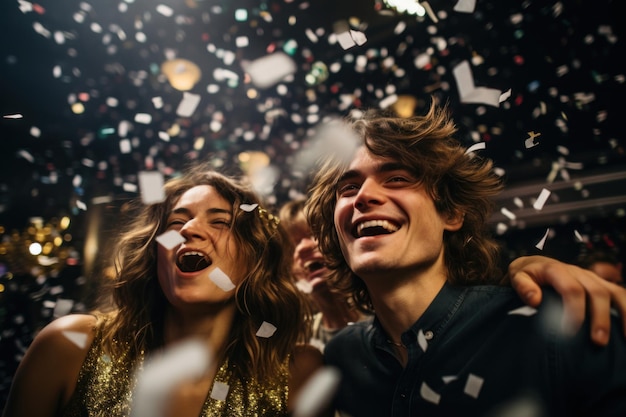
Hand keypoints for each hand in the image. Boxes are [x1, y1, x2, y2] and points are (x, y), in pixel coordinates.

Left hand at [507, 255, 625, 345]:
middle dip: (600, 318)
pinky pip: (621, 295)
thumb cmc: (526, 275)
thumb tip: (535, 300)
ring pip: (615, 292)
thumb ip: (523, 286)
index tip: (569, 332)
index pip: (572, 289)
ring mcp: (592, 278)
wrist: (535, 265)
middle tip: (597, 342)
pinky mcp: (601, 284)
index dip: (574, 311)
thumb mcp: (517, 276)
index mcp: (556, 269)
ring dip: (623, 315)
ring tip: (624, 340)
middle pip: (597, 292)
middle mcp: (578, 272)